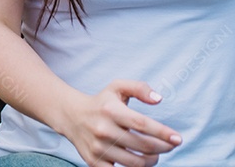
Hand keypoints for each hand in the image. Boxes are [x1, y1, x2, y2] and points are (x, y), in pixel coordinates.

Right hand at [60, 81, 181, 166]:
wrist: (71, 116)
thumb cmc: (102, 103)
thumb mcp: (117, 88)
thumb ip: (139, 88)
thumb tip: (159, 99)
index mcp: (110, 110)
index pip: (142, 124)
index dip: (163, 133)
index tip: (178, 139)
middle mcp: (103, 129)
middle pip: (144, 146)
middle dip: (163, 148)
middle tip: (168, 146)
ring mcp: (98, 147)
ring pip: (137, 163)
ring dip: (152, 160)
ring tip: (153, 154)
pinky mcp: (94, 161)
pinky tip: (140, 162)